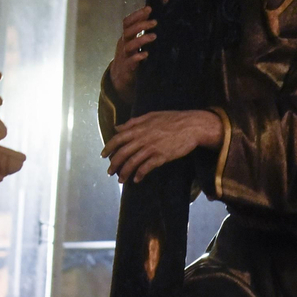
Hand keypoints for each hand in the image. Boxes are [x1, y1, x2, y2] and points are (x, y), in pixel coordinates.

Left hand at [102, 109, 222, 183]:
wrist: (192, 126)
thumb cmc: (173, 119)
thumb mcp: (151, 116)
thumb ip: (133, 122)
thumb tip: (117, 127)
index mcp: (139, 128)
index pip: (118, 139)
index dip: (108, 148)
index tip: (103, 156)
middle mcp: (142, 138)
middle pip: (122, 153)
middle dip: (114, 164)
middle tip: (110, 172)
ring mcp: (151, 148)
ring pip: (132, 163)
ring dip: (124, 173)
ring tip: (121, 180)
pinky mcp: (161, 157)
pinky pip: (146, 168)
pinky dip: (140, 174)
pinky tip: (137, 179)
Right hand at [109, 6, 155, 102]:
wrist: (120, 77)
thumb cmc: (130, 56)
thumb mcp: (134, 43)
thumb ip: (140, 32)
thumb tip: (153, 18)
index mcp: (126, 37)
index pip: (127, 22)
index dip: (137, 15)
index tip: (149, 8)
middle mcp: (123, 44)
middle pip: (128, 31)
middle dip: (141, 25)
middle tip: (155, 22)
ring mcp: (124, 56)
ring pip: (129, 45)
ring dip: (141, 39)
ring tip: (154, 36)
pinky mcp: (127, 67)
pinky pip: (130, 61)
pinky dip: (137, 57)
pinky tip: (146, 54)